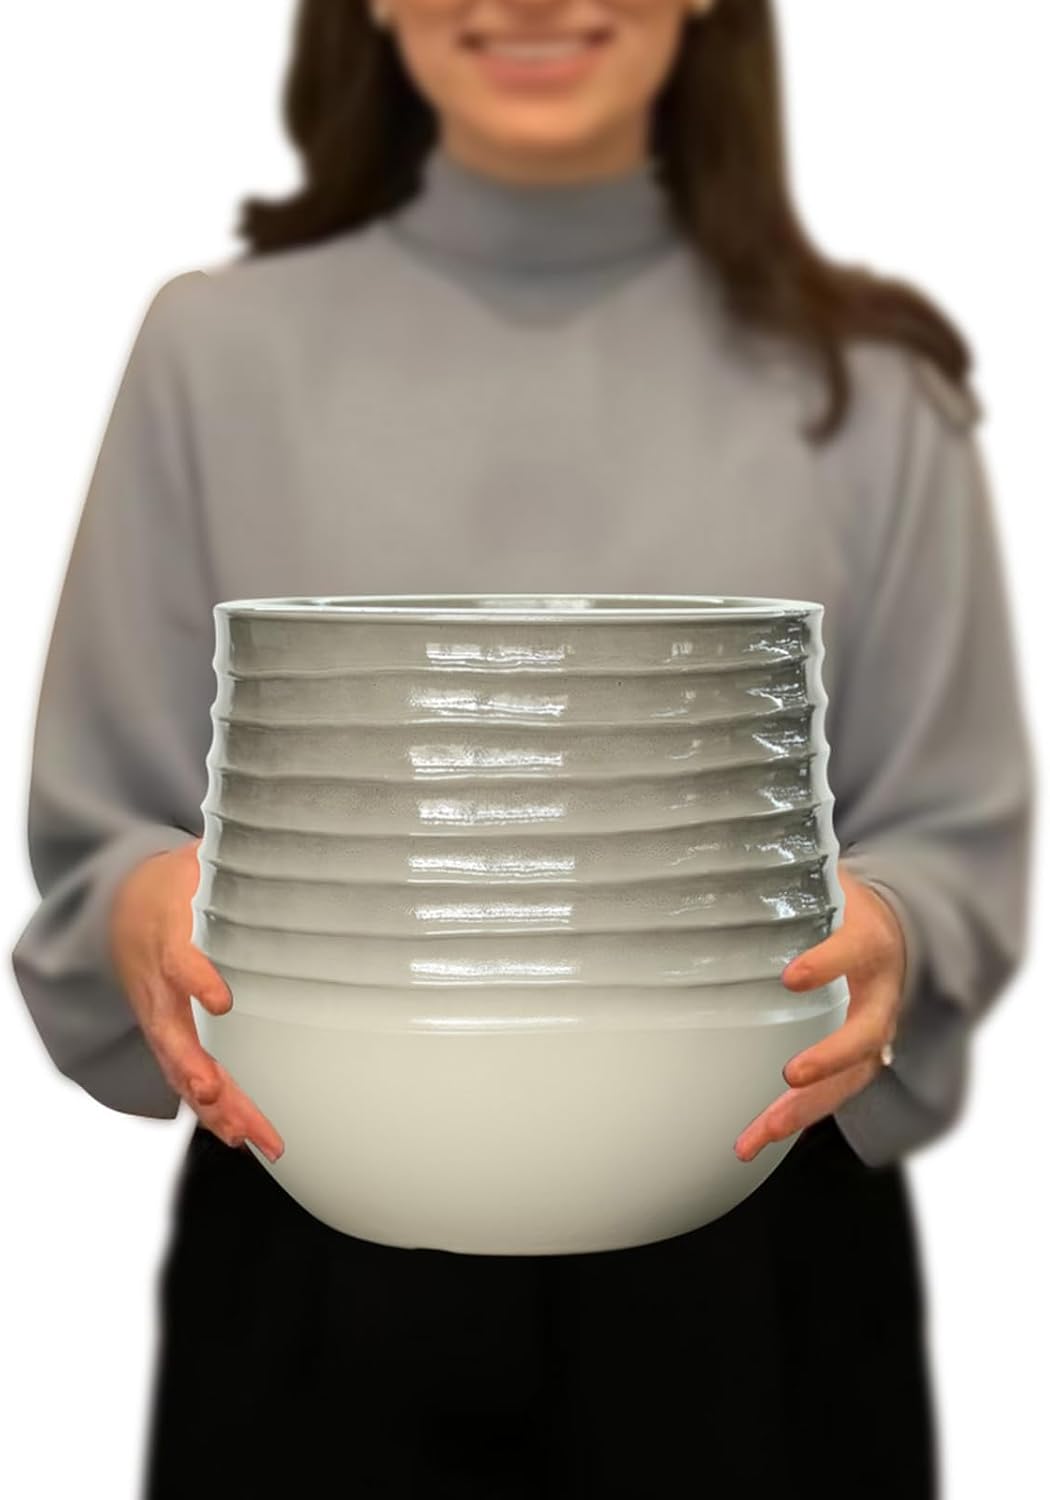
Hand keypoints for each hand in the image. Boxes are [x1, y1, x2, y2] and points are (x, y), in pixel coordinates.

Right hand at [108, 837, 284, 1160]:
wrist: (126, 906)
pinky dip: (213, 1110)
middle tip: (229, 1102)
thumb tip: (292, 834)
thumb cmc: (179, 884)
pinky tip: (243, 1136)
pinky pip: (187, 1078)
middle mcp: (159, 987)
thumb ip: (238, 859)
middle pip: (176, 1037)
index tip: (222, 995)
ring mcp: (161, 1019)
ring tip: (254, 1138)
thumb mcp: (201, 861)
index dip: (197, 978)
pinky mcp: (170, 1038)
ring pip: (182, 1070)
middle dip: (203, 1074)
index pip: (180, 958)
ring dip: (217, 1107)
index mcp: (169, 935)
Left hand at [732, 866, 904, 1161]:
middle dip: (829, 1058)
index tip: (792, 975)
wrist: (896, 933)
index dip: (828, 963)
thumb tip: (720, 840)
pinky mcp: (854, 1064)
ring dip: (802, 1110)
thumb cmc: (845, 903)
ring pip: (847, 1083)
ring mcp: (872, 1036)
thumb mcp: (827, 878)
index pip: (854, 950)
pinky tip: (747, 1142)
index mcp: (871, 941)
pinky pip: (828, 1098)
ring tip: (757, 1134)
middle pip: (864, 1036)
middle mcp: (880, 996)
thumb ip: (787, 872)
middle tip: (791, 1074)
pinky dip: (789, 1121)